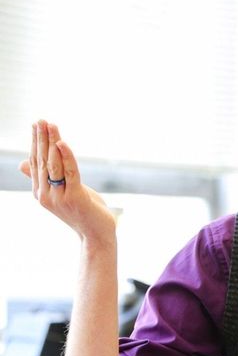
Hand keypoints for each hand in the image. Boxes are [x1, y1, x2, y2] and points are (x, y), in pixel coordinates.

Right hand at [18, 120, 115, 242]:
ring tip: (51, 125)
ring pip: (54, 164)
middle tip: (41, 120)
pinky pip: (70, 173)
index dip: (35, 142)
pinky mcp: (75, 197)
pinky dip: (66, 156)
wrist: (96, 235)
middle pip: (42, 161)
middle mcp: (45, 194)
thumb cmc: (82, 211)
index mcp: (40, 192)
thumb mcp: (61, 192)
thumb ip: (45, 178)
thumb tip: (23, 163)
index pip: (35, 162)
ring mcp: (59, 197)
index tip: (36, 124)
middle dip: (41, 138)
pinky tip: (63, 143)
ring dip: (52, 142)